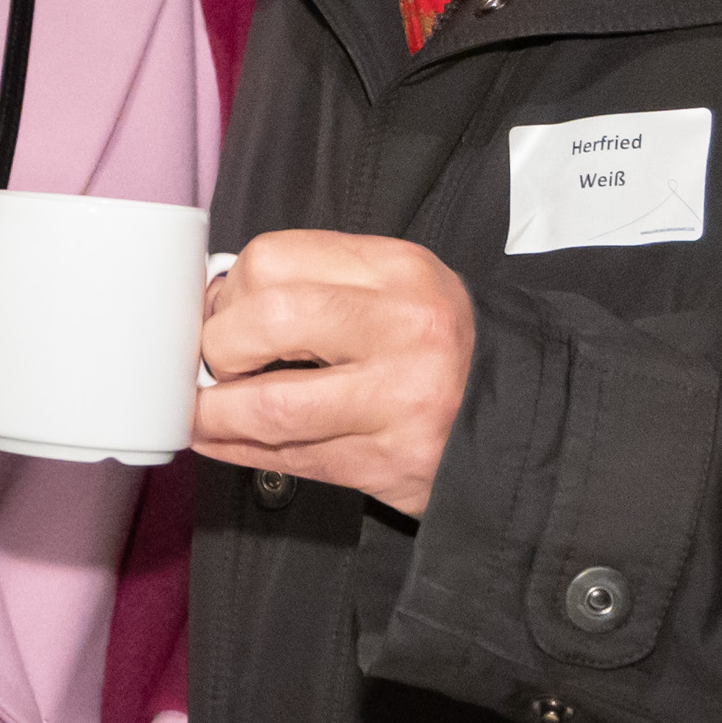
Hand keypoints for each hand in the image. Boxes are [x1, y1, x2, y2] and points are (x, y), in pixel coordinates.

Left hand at [189, 230, 473, 518]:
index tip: (218, 313)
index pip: (274, 260)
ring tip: (201, 410)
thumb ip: (313, 286)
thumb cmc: (434, 349)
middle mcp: (404, 329)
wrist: (520, 418)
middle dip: (219, 347)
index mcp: (396, 271)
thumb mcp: (391, 289)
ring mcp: (401, 400)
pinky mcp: (390, 462)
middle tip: (216, 363)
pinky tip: (220, 438)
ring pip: (273, 405)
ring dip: (214, 412)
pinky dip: (238, 449)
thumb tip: (213, 307)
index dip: (226, 291)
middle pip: (269, 320)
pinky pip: (291, 457)